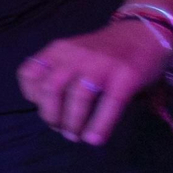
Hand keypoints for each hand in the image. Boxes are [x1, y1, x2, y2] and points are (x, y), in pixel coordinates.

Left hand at [17, 20, 172, 143]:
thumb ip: (58, 73)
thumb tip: (52, 113)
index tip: (42, 107)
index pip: (29, 73)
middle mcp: (76, 55)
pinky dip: (99, 126)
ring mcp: (101, 65)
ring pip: (77, 98)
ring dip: (73, 123)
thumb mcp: (72, 54)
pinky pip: (109, 104)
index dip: (32, 96)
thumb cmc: (104, 52)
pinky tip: (95, 139)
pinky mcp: (126, 76)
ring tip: (76, 136)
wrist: (144, 32)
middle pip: (51, 89)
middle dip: (51, 116)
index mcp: (58, 50)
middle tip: (61, 129)